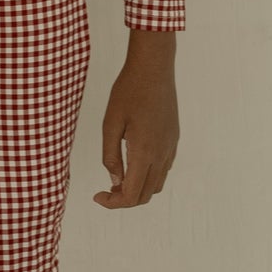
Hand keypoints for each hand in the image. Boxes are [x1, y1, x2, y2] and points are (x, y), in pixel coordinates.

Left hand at [92, 41, 179, 207]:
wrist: (153, 68)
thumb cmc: (128, 91)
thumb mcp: (110, 124)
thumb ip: (111, 156)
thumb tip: (115, 181)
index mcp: (144, 152)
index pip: (131, 194)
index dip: (112, 203)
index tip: (98, 196)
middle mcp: (161, 154)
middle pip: (145, 195)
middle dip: (124, 199)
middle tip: (105, 189)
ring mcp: (170, 147)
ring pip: (156, 184)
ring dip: (138, 189)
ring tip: (118, 178)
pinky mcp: (173, 139)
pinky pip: (163, 169)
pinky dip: (148, 176)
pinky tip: (134, 163)